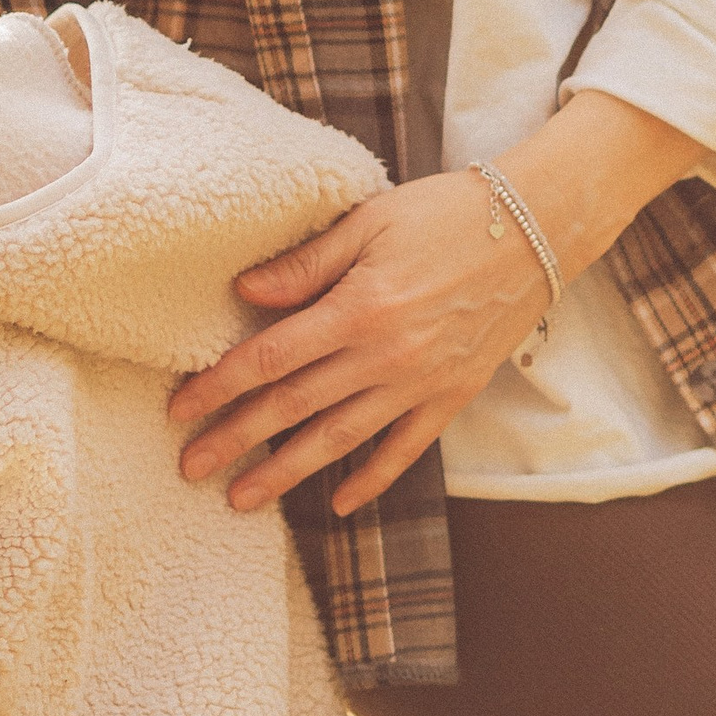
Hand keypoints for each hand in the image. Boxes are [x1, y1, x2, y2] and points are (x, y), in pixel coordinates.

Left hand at [168, 89, 700, 515]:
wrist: (536, 227)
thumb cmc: (447, 212)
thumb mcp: (370, 221)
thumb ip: (307, 264)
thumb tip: (245, 293)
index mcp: (359, 308)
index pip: (272, 358)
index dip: (220, 386)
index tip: (179, 408)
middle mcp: (386, 355)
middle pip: (294, 408)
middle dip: (236, 440)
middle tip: (189, 467)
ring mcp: (422, 382)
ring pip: (341, 439)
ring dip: (288, 473)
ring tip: (243, 499)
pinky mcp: (454, 394)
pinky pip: (405, 448)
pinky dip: (371, 479)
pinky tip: (338, 503)